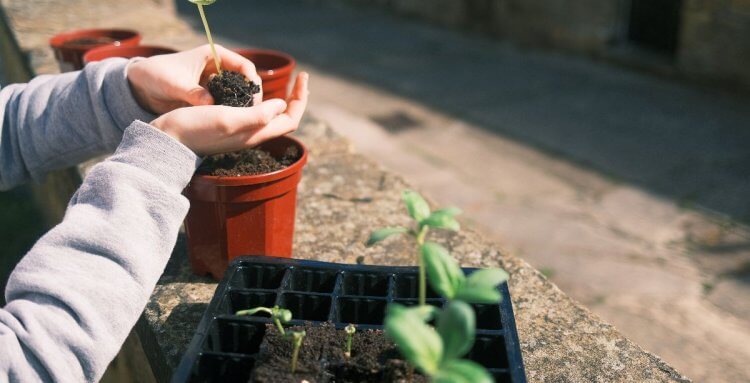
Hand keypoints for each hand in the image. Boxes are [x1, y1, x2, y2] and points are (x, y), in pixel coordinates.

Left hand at [127, 44, 262, 113]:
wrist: (141, 85)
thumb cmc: (157, 76)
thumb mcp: (175, 84)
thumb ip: (193, 93)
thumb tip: (211, 105)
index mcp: (215, 55)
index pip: (245, 67)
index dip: (253, 83)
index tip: (254, 101)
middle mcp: (219, 68)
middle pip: (246, 83)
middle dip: (251, 98)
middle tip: (252, 116)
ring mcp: (217, 83)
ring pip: (239, 95)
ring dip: (242, 108)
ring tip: (243, 122)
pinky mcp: (211, 96)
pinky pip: (227, 104)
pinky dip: (230, 113)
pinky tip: (230, 125)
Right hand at [151, 72, 308, 155]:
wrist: (168, 139)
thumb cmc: (195, 128)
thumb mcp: (228, 119)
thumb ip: (257, 116)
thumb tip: (281, 105)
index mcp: (255, 133)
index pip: (290, 119)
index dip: (300, 100)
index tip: (302, 77)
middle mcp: (250, 135)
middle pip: (283, 119)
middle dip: (295, 99)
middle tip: (300, 78)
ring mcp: (238, 132)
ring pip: (269, 116)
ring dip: (279, 99)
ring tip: (282, 83)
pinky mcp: (226, 126)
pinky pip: (253, 113)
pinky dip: (260, 101)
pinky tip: (252, 91)